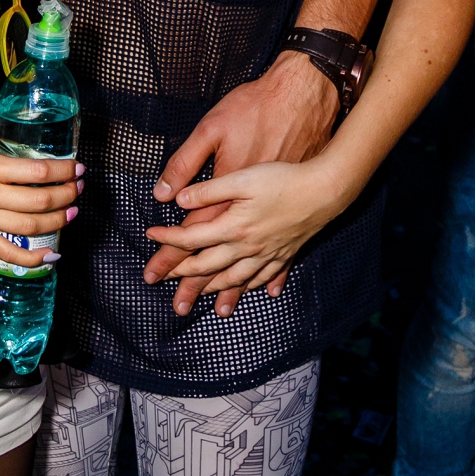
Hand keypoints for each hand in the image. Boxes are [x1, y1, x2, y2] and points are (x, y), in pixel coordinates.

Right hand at [0, 132, 83, 268]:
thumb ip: (1, 143)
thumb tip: (26, 145)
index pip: (37, 172)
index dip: (63, 172)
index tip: (77, 168)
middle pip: (39, 201)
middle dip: (67, 196)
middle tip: (78, 189)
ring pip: (29, 228)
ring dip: (57, 222)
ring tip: (71, 212)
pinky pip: (8, 252)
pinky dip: (33, 258)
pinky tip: (51, 253)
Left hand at [144, 156, 343, 301]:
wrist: (324, 191)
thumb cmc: (283, 179)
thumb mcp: (242, 177)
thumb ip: (210, 190)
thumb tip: (179, 199)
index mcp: (233, 227)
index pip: (191, 238)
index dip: (168, 239)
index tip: (150, 236)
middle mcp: (248, 248)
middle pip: (208, 266)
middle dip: (181, 275)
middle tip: (161, 282)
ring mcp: (267, 255)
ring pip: (234, 279)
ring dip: (213, 289)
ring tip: (200, 298)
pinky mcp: (285, 254)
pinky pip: (264, 277)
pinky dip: (253, 287)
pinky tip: (251, 291)